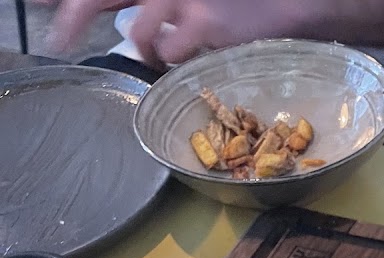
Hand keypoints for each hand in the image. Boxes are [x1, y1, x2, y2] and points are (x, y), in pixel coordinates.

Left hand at [40, 0, 292, 65]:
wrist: (282, 6)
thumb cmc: (233, 6)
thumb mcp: (187, 1)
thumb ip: (154, 8)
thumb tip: (123, 26)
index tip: (36, 7)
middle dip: (72, 14)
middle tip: (56, 40)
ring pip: (138, 30)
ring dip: (145, 51)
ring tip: (160, 58)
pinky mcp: (204, 20)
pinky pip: (172, 51)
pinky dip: (174, 61)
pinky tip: (189, 59)